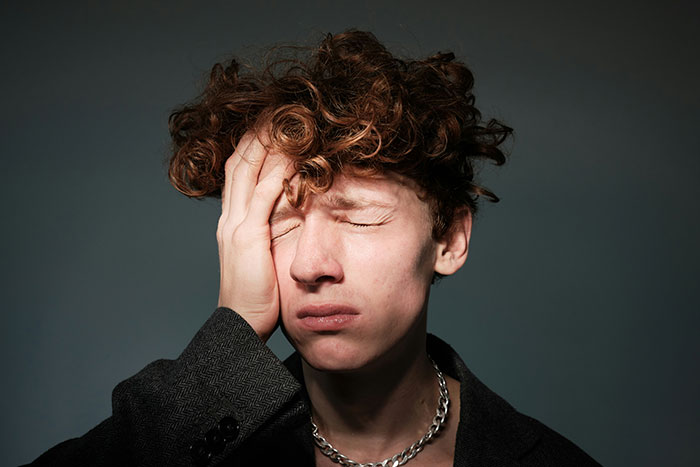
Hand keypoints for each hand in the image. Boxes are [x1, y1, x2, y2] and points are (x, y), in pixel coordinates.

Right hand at [216, 130, 292, 341]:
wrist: (241, 324)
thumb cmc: (256, 295)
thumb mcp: (258, 258)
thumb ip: (266, 234)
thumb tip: (285, 218)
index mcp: (231, 221)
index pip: (239, 172)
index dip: (252, 145)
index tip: (270, 124)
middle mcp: (230, 218)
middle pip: (240, 162)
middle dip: (258, 134)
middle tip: (278, 110)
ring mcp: (237, 226)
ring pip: (249, 173)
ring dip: (267, 145)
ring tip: (287, 122)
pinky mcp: (248, 238)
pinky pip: (264, 198)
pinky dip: (277, 174)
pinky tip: (293, 158)